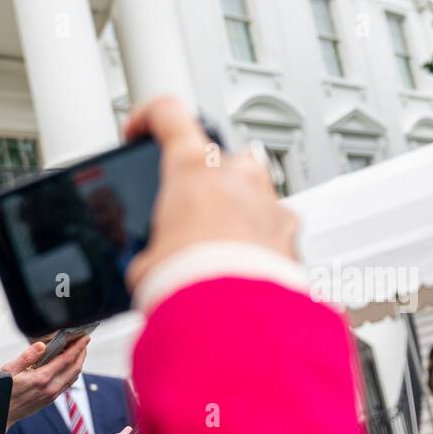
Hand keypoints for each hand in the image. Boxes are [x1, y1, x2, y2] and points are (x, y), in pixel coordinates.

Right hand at [0, 336, 89, 428]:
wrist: (2, 415)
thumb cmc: (3, 392)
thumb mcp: (9, 370)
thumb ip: (26, 357)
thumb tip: (41, 345)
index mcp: (42, 378)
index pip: (66, 359)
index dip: (78, 347)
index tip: (84, 338)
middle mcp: (50, 388)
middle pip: (75, 368)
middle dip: (82, 353)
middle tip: (84, 342)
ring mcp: (52, 395)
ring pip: (73, 377)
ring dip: (78, 363)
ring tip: (78, 351)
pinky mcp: (51, 399)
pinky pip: (67, 384)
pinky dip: (72, 372)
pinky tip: (68, 366)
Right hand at [121, 97, 298, 294]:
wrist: (235, 318)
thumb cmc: (189, 283)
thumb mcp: (146, 264)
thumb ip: (153, 248)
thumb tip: (154, 265)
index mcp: (192, 169)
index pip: (169, 114)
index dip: (150, 117)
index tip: (141, 131)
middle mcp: (237, 175)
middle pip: (219, 156)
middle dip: (204, 178)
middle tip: (188, 208)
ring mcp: (269, 201)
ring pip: (254, 188)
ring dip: (237, 207)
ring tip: (218, 242)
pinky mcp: (292, 234)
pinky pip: (276, 226)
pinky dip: (262, 240)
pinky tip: (247, 265)